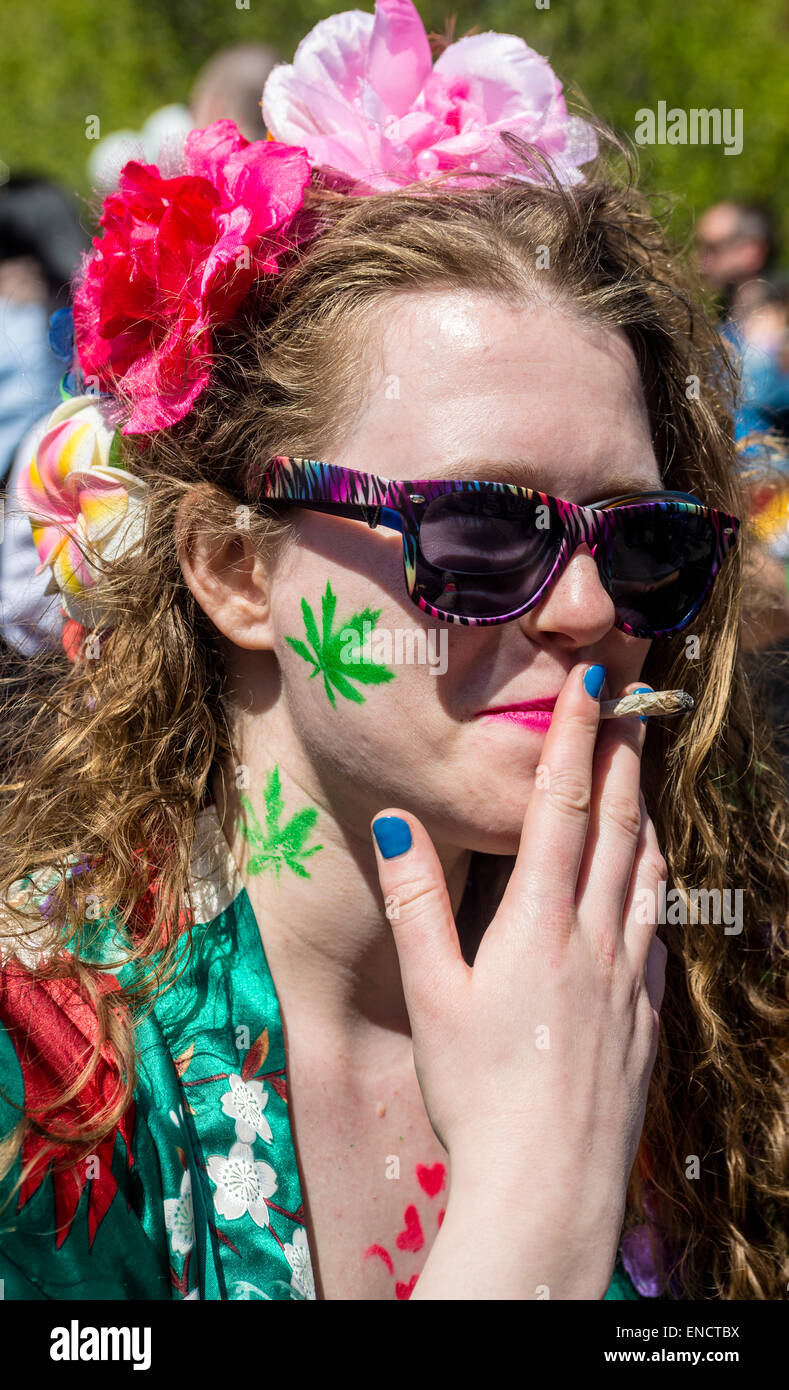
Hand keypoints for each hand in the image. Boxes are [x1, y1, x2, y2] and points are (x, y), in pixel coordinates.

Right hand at [371, 662, 666, 1261]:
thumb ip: (418, 905)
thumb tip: (399, 825)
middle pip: (617, 829)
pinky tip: (646, 888)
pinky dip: (653, 887)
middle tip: (632, 708)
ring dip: (645, 817)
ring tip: (644, 782)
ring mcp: (629, 977)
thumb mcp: (431, 997)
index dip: (575, 741)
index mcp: (539, 925)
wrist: (550, 1186)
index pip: (561, 808)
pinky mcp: (645, 1015)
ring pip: (647, 875)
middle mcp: (595, 938)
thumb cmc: (478, 1094)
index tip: (590, 687)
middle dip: (623, 760)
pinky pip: (656, 930)